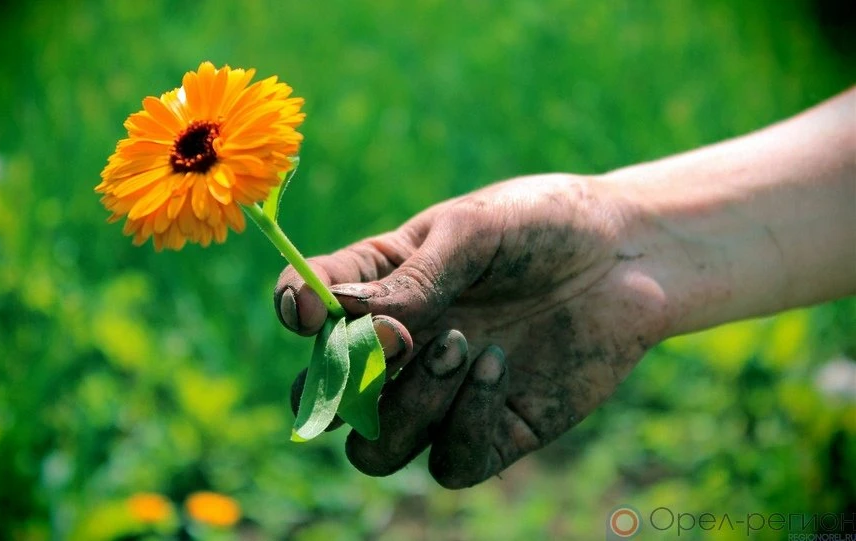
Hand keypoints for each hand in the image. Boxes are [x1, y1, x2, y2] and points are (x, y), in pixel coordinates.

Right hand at [277, 174, 671, 487]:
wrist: (628, 253)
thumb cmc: (541, 224)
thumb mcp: (474, 230)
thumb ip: (414, 278)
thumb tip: (355, 322)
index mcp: (382, 286)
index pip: (311, 308)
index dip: (296, 313)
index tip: (309, 312)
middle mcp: (402, 348)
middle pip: (327, 399)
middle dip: (339, 384)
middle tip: (390, 342)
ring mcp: (443, 396)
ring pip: (376, 448)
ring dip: (404, 407)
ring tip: (459, 345)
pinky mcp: (494, 431)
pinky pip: (450, 462)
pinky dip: (461, 424)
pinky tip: (497, 366)